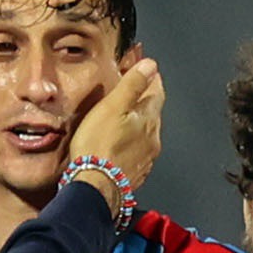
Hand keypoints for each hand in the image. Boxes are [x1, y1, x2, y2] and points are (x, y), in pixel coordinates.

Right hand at [66, 57, 163, 201]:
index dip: (152, 79)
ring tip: (127, 118)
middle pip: (153, 113)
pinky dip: (133, 143)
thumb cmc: (99, 145)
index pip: (157, 92)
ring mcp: (146, 158)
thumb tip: (150, 65)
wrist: (96, 187)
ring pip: (147, 134)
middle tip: (136, 92)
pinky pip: (139, 152)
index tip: (148, 71)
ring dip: (140, 124)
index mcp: (148, 119)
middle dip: (146, 101)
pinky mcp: (136, 174)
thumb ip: (133, 84)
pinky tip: (123, 145)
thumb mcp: (113, 106)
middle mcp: (153, 138)